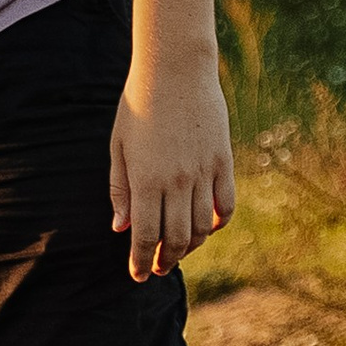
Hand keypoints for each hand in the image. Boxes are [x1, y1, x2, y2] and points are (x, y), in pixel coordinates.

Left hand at [110, 54, 235, 278]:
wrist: (175, 70)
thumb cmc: (138, 105)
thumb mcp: (118, 146)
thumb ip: (119, 189)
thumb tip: (120, 229)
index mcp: (146, 180)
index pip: (145, 236)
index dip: (140, 261)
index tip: (138, 275)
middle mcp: (177, 182)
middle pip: (176, 238)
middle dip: (166, 259)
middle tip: (158, 268)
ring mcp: (204, 173)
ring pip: (203, 227)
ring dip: (192, 246)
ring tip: (179, 251)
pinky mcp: (224, 162)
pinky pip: (227, 204)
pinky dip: (219, 223)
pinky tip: (209, 228)